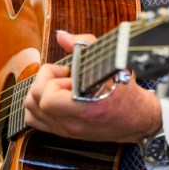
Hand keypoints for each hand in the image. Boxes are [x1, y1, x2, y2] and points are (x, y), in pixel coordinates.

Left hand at [23, 30, 161, 143]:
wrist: (137, 118)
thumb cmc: (125, 91)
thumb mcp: (111, 62)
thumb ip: (84, 45)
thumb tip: (61, 36)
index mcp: (87, 108)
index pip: (48, 98)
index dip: (52, 78)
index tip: (68, 70)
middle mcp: (73, 123)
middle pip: (34, 102)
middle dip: (44, 82)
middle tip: (62, 75)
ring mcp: (67, 131)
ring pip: (31, 111)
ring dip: (40, 93)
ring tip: (58, 86)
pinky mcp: (64, 133)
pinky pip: (36, 120)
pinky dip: (38, 106)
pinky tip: (54, 96)